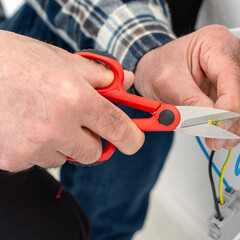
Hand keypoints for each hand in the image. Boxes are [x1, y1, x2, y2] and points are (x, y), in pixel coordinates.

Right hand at [0, 31, 143, 171]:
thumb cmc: (14, 60)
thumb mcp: (61, 60)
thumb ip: (100, 75)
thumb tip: (126, 82)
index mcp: (74, 98)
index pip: (118, 129)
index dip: (132, 138)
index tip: (133, 140)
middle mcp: (55, 127)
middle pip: (94, 152)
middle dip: (91, 138)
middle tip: (78, 120)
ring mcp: (31, 147)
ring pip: (66, 157)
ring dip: (62, 143)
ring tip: (42, 117)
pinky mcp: (11, 160)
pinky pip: (39, 161)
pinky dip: (38, 148)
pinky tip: (24, 125)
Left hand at [135, 25, 239, 149]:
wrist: (156, 68)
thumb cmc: (160, 66)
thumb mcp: (167, 83)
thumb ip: (191, 102)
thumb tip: (211, 122)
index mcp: (214, 42)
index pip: (233, 77)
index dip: (230, 107)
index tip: (219, 128)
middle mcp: (233, 52)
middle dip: (236, 120)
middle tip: (218, 138)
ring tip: (224, 138)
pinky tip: (230, 132)